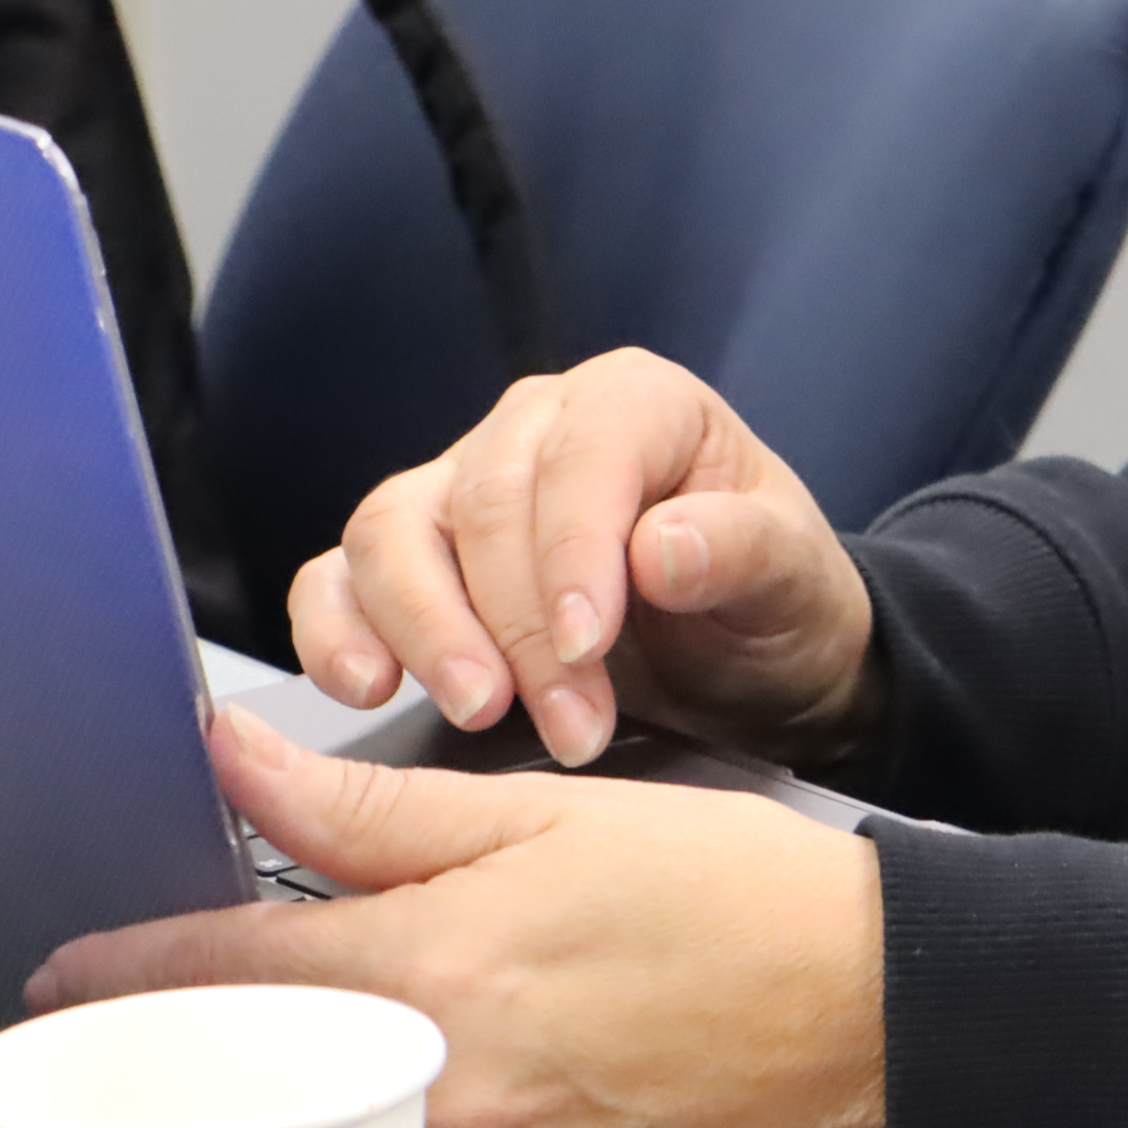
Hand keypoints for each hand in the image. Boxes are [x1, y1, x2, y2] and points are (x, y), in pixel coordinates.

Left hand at [34, 709, 884, 1127]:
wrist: (869, 1016)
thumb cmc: (729, 902)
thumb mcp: (548, 817)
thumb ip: (373, 806)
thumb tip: (239, 761)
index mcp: (438, 973)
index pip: (221, 980)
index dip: (125, 974)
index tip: (69, 978)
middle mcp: (442, 1101)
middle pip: (239, 1100)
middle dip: (172, 1072)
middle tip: (139, 1048)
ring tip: (243, 1094)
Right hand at [296, 350, 879, 770]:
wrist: (746, 659)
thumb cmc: (765, 598)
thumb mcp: (791, 578)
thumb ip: (742, 550)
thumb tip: (660, 549)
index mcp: (635, 402)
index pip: (582, 457)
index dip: (574, 553)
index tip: (588, 647)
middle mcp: (534, 428)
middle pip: (482, 505)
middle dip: (518, 627)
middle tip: (568, 724)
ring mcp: (459, 489)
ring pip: (393, 532)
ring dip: (427, 633)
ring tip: (480, 711)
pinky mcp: (409, 561)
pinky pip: (338, 578)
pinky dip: (335, 631)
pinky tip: (364, 688)